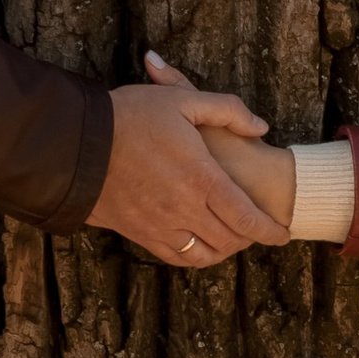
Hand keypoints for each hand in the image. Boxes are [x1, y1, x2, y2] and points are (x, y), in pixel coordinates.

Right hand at [91, 54, 288, 265]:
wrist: (76, 143)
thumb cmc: (131, 116)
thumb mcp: (183, 100)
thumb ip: (228, 111)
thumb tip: (260, 127)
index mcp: (201, 178)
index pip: (247, 218)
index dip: (269, 231)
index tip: (282, 234)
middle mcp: (184, 209)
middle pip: (230, 240)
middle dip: (250, 239)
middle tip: (259, 231)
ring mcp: (160, 225)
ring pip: (204, 254)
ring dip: (224, 249)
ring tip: (231, 238)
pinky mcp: (139, 233)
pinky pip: (176, 257)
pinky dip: (194, 256)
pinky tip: (199, 244)